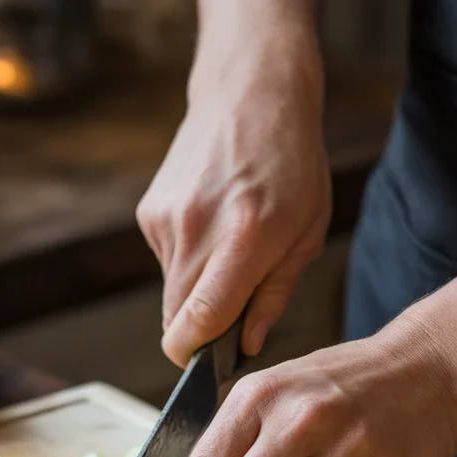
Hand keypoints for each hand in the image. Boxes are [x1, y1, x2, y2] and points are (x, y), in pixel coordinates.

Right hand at [136, 50, 330, 366]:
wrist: (250, 92)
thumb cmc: (291, 164)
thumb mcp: (306, 233)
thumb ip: (274, 296)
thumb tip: (248, 345)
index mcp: (245, 238)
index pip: (198, 322)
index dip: (194, 357)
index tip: (204, 364)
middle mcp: (197, 230)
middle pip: (175, 319)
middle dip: (198, 329)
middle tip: (233, 308)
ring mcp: (167, 220)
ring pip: (171, 292)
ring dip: (197, 289)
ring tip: (229, 246)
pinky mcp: (150, 212)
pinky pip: (166, 262)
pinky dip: (187, 260)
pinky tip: (211, 224)